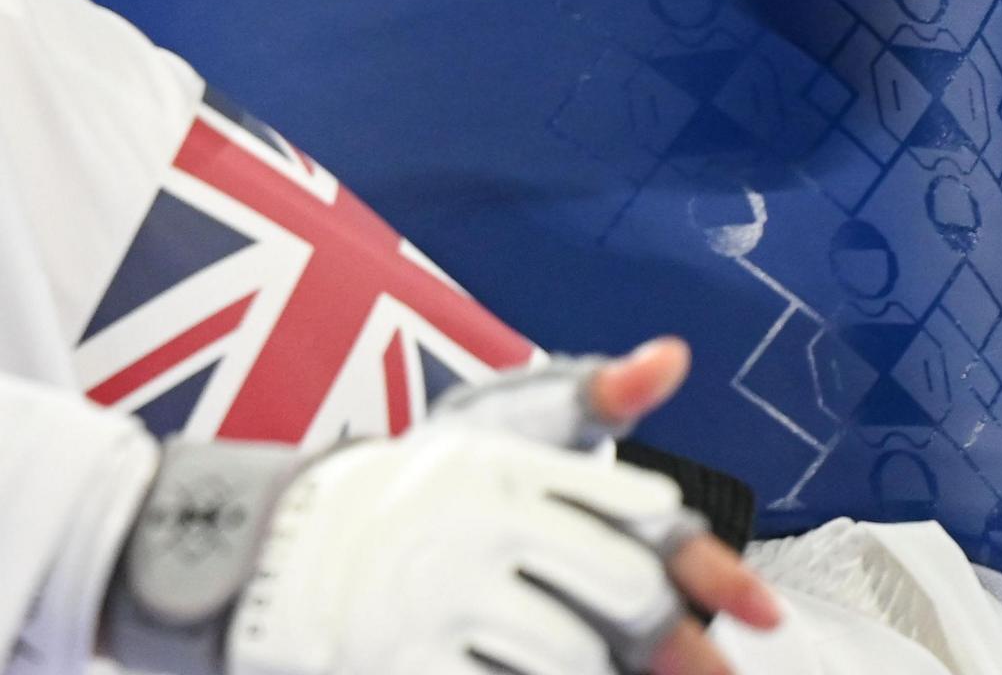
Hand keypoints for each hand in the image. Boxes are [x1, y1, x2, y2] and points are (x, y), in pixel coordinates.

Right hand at [106, 337, 777, 674]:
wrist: (245, 553)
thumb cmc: (385, 504)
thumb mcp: (473, 437)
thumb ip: (581, 402)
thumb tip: (671, 357)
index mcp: (497, 460)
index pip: (641, 512)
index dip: (708, 571)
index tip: (756, 611)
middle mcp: (473, 519)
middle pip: (626, 595)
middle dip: (663, 642)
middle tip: (693, 663)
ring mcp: (435, 594)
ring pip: (573, 658)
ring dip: (583, 670)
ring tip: (551, 654)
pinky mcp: (402, 660)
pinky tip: (511, 667)